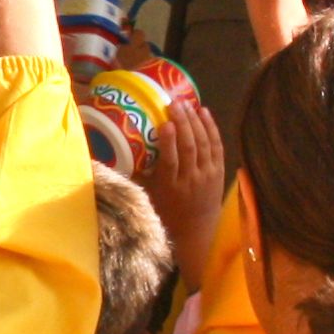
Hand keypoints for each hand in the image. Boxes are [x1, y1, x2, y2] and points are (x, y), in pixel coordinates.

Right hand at [137, 92, 224, 284]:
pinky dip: (211, 128)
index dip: (169, 141)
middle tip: (174, 104)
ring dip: (196, 121)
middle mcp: (190, 180)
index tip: (164, 123)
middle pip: (189, 147)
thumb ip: (137, 176)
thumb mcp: (148, 196)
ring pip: (204, 143)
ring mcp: (207, 175)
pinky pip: (216, 146)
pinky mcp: (218, 171)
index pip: (171, 161)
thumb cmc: (166, 211)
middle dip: (183, 123)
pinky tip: (204, 112)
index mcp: (170, 186)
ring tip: (187, 103)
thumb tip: (114, 152)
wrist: (196, 230)